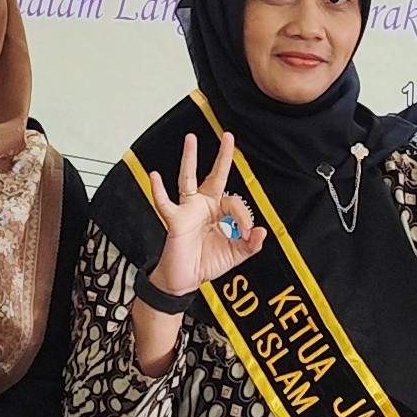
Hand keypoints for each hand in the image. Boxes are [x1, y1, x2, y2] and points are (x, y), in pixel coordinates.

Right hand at [140, 133, 267, 299]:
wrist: (185, 279)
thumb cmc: (206, 263)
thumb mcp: (235, 254)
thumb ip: (250, 245)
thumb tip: (261, 232)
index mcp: (220, 211)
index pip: (235, 203)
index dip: (244, 216)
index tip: (248, 232)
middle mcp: (204, 206)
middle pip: (214, 176)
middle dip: (222, 156)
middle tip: (228, 137)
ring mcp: (188, 210)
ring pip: (188, 179)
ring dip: (189, 159)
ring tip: (190, 140)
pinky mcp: (175, 219)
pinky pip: (164, 202)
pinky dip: (158, 190)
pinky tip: (155, 176)